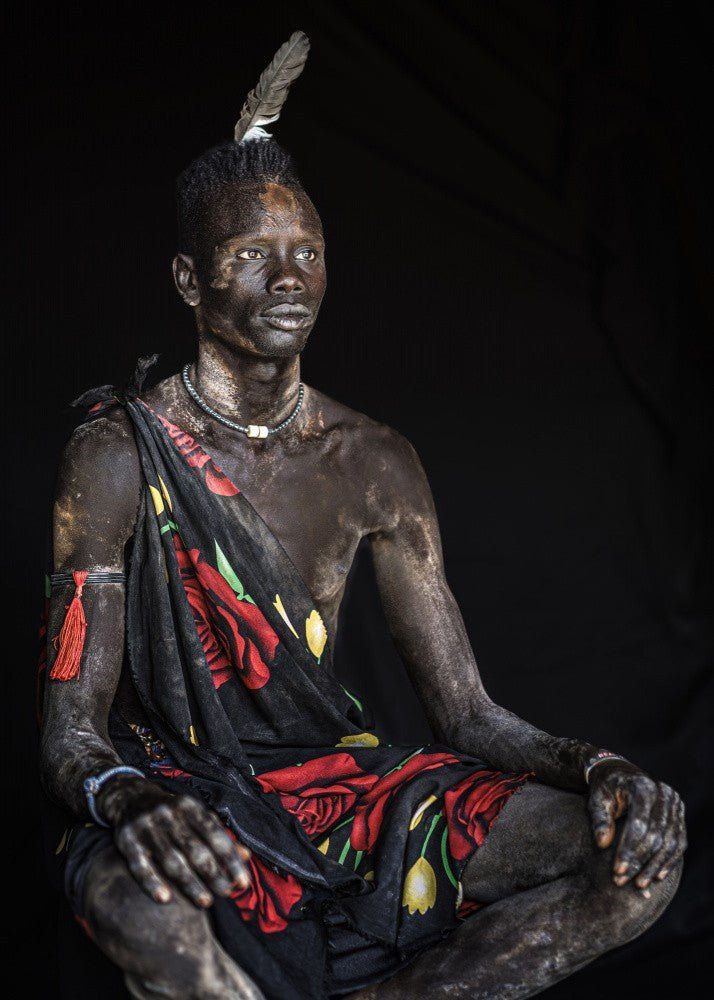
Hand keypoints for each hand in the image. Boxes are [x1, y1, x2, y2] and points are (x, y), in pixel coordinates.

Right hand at [98, 776, 251, 907]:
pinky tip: (165, 899)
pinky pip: (140, 865)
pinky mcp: (127, 840)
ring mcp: (147, 827)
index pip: (216, 835)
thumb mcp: (195, 816)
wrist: (130, 797)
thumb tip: (246, 856)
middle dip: (214, 873)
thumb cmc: (172, 813)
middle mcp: (169, 815)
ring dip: (190, 883)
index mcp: (190, 807)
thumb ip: (218, 835)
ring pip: (172, 860)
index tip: (243, 883)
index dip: (231, 860)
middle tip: (227, 894)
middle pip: (195, 849)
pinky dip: (152, 883)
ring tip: (205, 902)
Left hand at [587, 761, 686, 890]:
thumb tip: (602, 843)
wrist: (618, 772)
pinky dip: (668, 860)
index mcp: (642, 786)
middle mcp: (663, 793)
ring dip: (655, 866)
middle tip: (623, 880)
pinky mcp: (679, 813)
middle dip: (640, 862)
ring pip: (670, 842)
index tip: (617, 870)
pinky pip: (679, 841)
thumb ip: (600, 820)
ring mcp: (675, 803)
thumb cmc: (605, 788)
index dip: (628, 850)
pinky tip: (657, 875)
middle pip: (656, 835)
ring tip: (639, 883)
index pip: (639, 824)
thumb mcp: (597, 800)